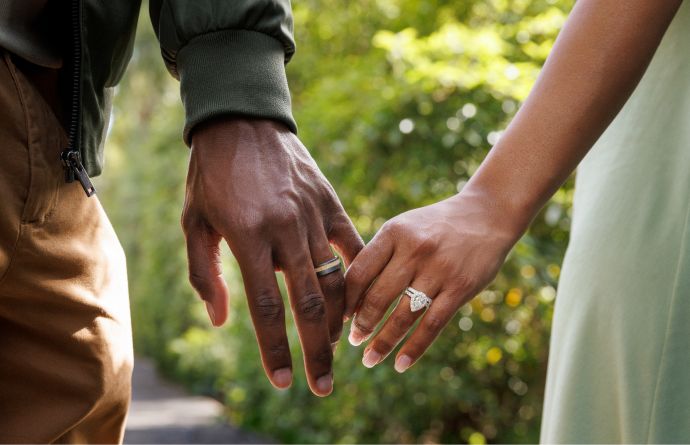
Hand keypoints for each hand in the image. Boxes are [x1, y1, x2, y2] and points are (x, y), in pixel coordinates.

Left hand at [182, 118, 362, 395]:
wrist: (242, 122)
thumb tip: (221, 320)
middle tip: (323, 385)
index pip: (268, 307)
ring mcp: (313, 215)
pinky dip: (358, 275)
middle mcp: (287, 229)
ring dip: (340, 320)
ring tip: (340, 347)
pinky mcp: (331, 201)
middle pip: (310, 303)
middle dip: (319, 350)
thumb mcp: (194, 223)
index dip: (276, 349)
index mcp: (249, 237)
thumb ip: (205, 275)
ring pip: (337, 278)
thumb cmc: (211, 176)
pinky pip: (353, 244)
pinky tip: (359, 299)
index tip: (284, 381)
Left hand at [344, 191, 520, 372]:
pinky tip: (400, 364)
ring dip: (383, 342)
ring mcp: (439, 270)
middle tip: (353, 341)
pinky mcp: (461, 288)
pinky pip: (432, 325)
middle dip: (362, 325)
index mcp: (394, 233)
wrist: (486, 215)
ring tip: (369, 358)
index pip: (360, 272)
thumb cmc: (434, 226)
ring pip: (403, 316)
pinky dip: (414, 348)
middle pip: (378, 297)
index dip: (346, 300)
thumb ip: (379, 255)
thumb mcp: (403, 227)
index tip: (340, 318)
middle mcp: (415, 250)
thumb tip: (350, 297)